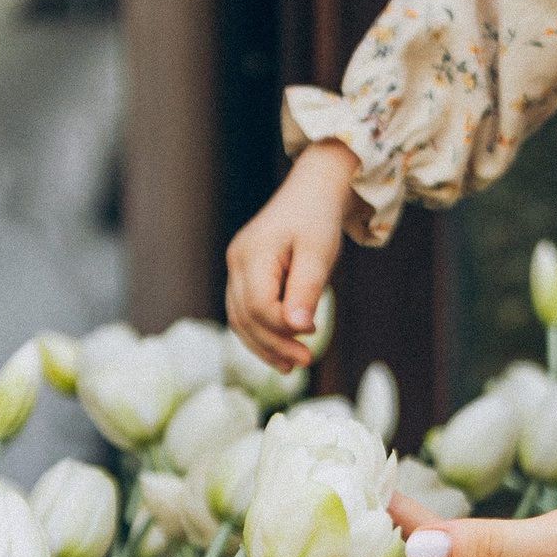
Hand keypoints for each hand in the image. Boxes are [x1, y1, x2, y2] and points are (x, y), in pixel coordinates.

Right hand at [224, 143, 357, 367]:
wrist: (313, 190)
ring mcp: (236, 267)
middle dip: (273, 345)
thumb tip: (297, 329)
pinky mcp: (244, 273)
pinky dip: (261, 331)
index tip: (313, 334)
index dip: (282, 328)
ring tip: (292, 366)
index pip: (258, 306)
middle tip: (305, 362)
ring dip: (264, 345)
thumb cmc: (319, 218)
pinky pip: (245, 310)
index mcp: (252, 254)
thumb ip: (306, 289)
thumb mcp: (319, 252)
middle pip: (244, 317)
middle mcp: (236, 261)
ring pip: (239, 318)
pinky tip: (283, 347)